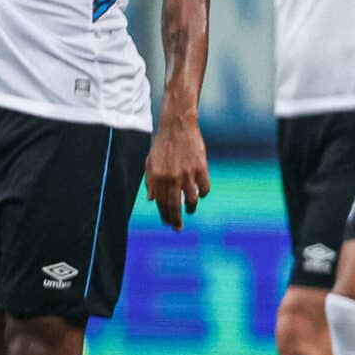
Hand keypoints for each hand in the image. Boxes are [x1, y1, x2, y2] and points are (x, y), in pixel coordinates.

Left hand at [144, 115, 209, 229]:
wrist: (178, 126)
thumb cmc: (163, 144)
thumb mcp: (150, 162)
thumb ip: (150, 182)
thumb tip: (152, 200)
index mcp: (157, 177)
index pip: (161, 203)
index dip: (165, 215)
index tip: (168, 223)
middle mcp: (171, 177)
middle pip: (175, 205)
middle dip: (176, 219)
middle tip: (178, 228)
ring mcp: (187, 173)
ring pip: (191, 199)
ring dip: (191, 209)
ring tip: (190, 211)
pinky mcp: (201, 167)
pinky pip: (204, 188)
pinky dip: (203, 193)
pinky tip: (200, 194)